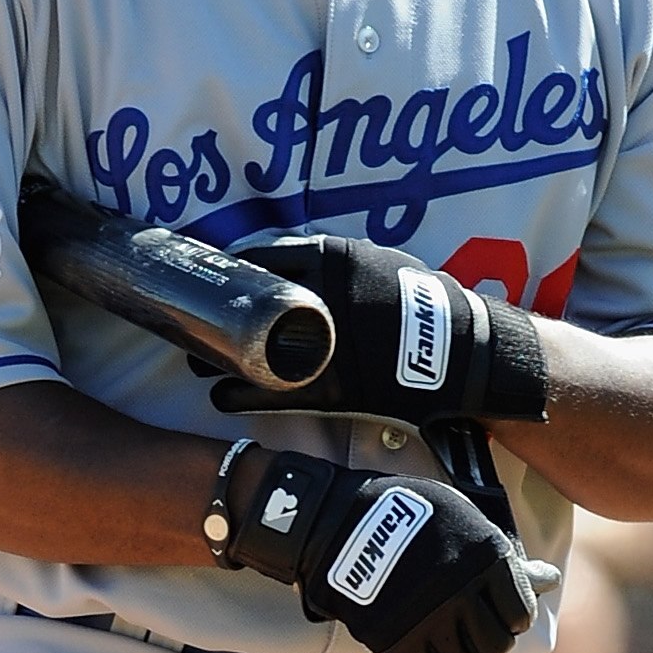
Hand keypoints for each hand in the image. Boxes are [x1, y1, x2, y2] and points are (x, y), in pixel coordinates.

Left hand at [198, 234, 546, 432]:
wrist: (461, 353)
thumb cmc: (420, 305)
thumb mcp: (380, 264)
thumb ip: (338, 262)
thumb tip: (298, 255)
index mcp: (334, 260)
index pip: (261, 256)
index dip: (231, 271)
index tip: (214, 281)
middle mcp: (322, 297)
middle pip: (247, 306)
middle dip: (214, 319)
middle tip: (192, 327)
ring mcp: (323, 345)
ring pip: (251, 352)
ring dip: (218, 359)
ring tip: (199, 363)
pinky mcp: (328, 388)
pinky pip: (269, 393)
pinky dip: (239, 395)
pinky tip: (221, 396)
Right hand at [224, 447, 559, 652]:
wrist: (337, 523)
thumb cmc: (404, 511)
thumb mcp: (460, 516)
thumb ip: (502, 553)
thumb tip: (549, 580)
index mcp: (487, 559)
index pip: (520, 614)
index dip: (510, 614)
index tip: (495, 609)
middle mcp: (465, 595)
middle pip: (496, 646)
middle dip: (487, 639)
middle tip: (470, 626)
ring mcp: (431, 622)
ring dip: (457, 652)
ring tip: (443, 633)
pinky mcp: (398, 643)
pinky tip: (418, 638)